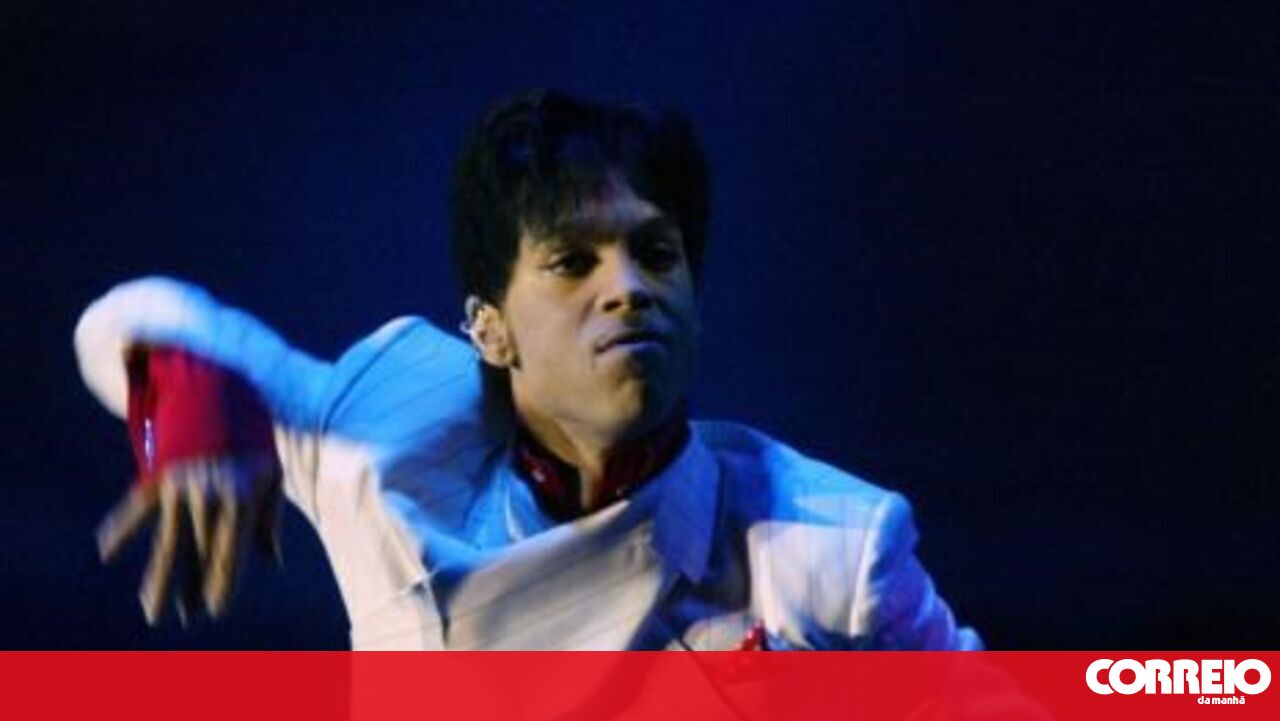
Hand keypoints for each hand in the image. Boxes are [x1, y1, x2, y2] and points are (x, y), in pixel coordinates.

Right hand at [96, 454, 281, 624]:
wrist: (220, 397)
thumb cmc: (252, 447)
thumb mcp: (271, 477)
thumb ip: (269, 520)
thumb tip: (272, 562)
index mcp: (241, 498)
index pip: (230, 550)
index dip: (223, 583)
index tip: (216, 611)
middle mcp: (208, 494)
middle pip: (198, 552)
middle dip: (192, 587)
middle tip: (184, 619)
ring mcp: (180, 486)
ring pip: (167, 539)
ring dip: (158, 577)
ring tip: (151, 609)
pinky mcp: (159, 476)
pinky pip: (137, 507)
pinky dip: (119, 527)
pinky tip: (105, 551)